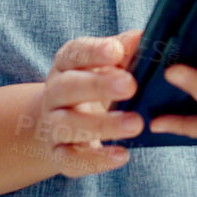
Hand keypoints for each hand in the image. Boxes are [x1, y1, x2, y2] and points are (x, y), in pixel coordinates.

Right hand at [26, 30, 143, 176]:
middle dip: (98, 85)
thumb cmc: (93, 86)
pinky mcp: (58, 154)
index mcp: (66, 65)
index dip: (93, 51)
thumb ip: (123, 51)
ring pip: (69, 125)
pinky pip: (72, 159)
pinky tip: (122, 156)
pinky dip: (96, 160)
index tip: (116, 51)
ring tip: (135, 124)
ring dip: (103, 125)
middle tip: (130, 85)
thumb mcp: (106, 67)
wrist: (58, 122)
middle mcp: (54, 93)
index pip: (74, 53)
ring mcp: (52, 125)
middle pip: (68, 87)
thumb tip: (143, 37)